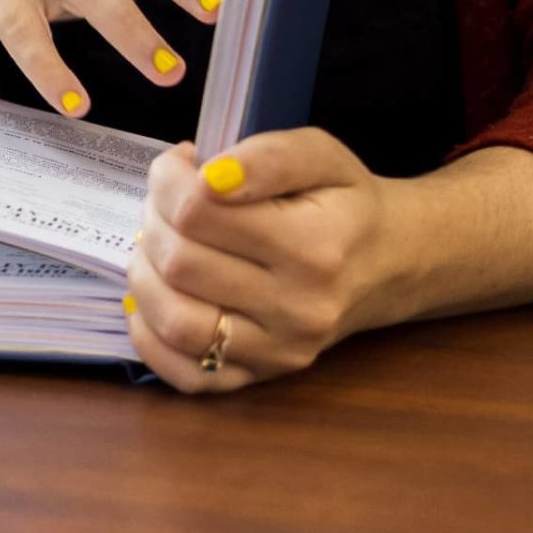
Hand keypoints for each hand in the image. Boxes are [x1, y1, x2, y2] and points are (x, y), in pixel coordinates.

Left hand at [123, 126, 396, 394]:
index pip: (199, 212)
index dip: (169, 180)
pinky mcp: (262, 377)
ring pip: (176, 322)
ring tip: (157, 246)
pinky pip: (188, 374)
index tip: (180, 165)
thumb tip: (212, 175)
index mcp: (314, 246)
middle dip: (155, 221)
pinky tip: (154, 298)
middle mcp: (299, 308)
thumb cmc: (345, 204)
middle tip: (167, 203)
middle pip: (180, 264)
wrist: (388, 265)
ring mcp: (279, 352)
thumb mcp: (321, 156)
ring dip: (144, 276)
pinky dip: (151, 338)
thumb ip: (267, 156)